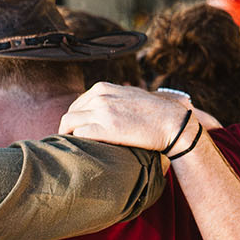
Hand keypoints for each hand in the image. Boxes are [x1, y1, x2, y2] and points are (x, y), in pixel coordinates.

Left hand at [58, 82, 193, 150]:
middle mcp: (99, 97)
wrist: (172, 122)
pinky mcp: (106, 129)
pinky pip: (78, 134)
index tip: (77, 132)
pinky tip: (85, 150)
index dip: (75, 120)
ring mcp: (102, 112)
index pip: (76, 104)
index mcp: (102, 88)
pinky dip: (78, 142)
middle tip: (74, 145)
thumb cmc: (153, 112)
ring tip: (75, 150)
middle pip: (69, 114)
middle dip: (68, 130)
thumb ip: (112, 98)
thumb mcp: (129, 95)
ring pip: (67, 123)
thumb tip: (99, 107)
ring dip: (68, 137)